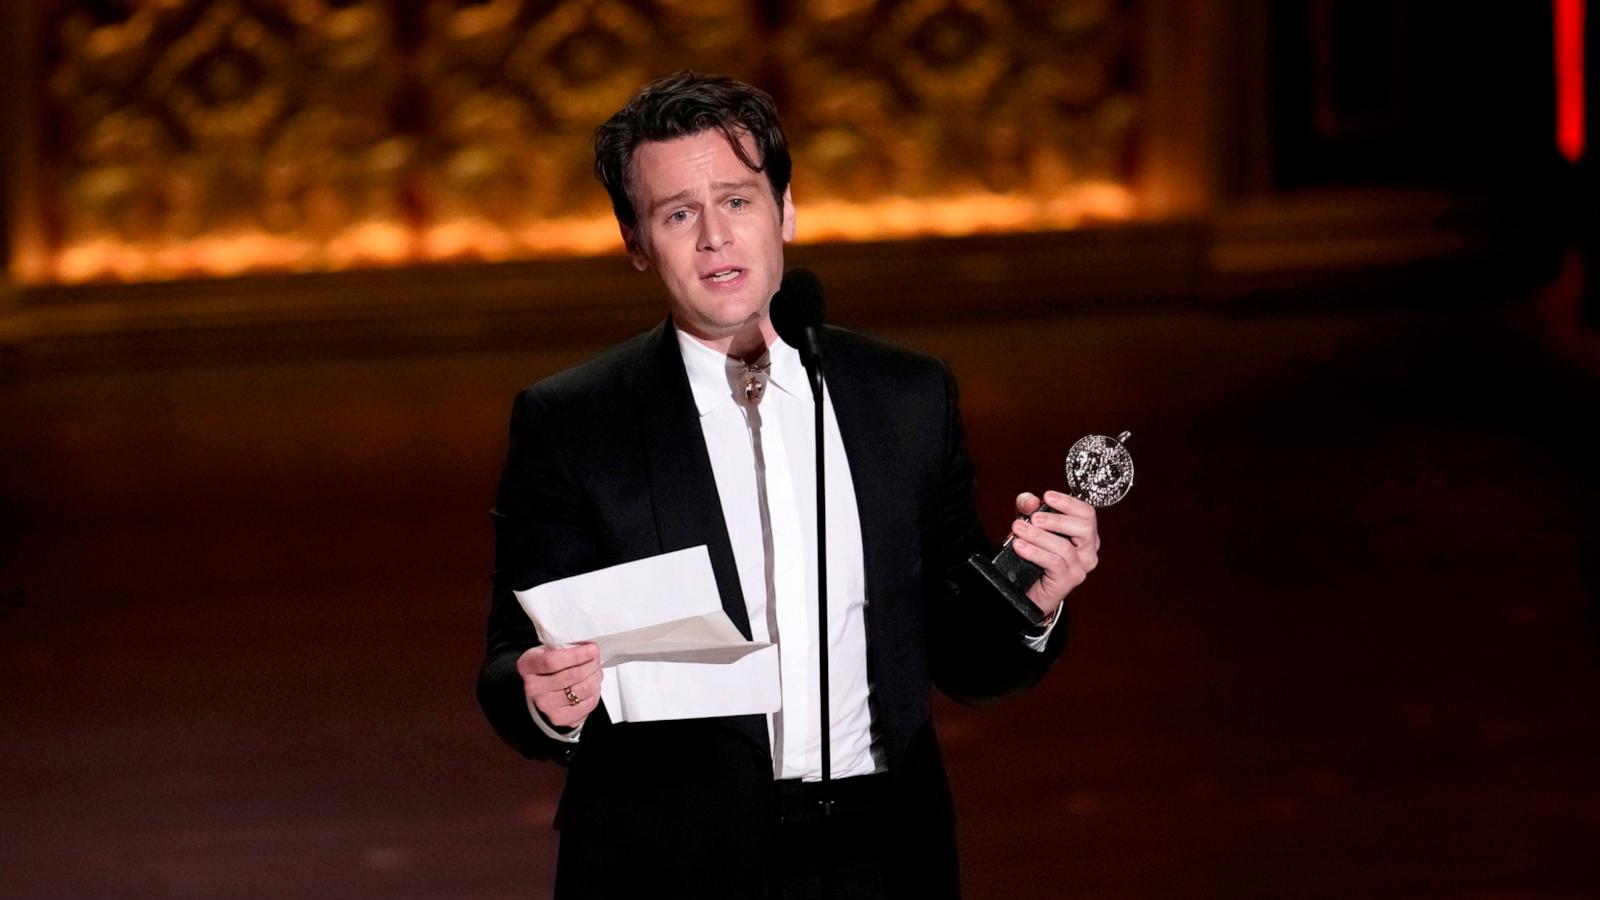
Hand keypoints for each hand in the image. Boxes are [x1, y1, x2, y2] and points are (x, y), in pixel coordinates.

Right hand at [517, 643, 601, 728]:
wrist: (540, 691)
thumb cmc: (546, 669)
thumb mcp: (547, 651)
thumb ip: (563, 647)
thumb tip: (588, 646)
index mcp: (528, 666)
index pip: (553, 661)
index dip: (577, 655)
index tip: (592, 649)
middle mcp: (533, 688)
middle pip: (571, 675)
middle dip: (591, 664)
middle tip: (596, 658)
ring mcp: (545, 705)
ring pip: (582, 689)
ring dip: (595, 677)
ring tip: (596, 671)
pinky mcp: (559, 718)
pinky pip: (587, 704)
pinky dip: (595, 693)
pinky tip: (593, 685)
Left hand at [1009, 490, 1099, 617]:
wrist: (1031, 589)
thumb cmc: (1036, 554)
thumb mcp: (1030, 524)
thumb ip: (1028, 508)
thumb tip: (1030, 501)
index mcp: (1086, 535)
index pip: (1087, 514)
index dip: (1068, 502)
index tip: (1047, 496)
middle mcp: (1088, 551)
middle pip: (1084, 528)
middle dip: (1056, 520)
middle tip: (1034, 517)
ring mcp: (1080, 568)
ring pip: (1064, 547)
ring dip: (1038, 536)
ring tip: (1018, 529)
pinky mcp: (1067, 580)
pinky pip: (1053, 563)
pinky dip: (1034, 552)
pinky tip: (1019, 546)